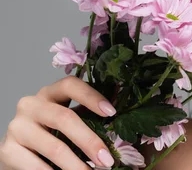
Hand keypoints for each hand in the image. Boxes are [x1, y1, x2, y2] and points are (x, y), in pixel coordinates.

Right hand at [0, 75, 116, 169]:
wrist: (19, 154)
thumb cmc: (53, 133)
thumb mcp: (71, 119)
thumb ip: (89, 114)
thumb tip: (123, 115)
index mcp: (50, 93)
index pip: (70, 85)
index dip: (92, 96)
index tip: (112, 113)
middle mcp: (31, 105)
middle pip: (64, 118)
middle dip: (90, 141)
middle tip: (107, 160)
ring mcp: (17, 127)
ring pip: (54, 146)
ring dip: (77, 165)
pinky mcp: (7, 150)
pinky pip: (36, 166)